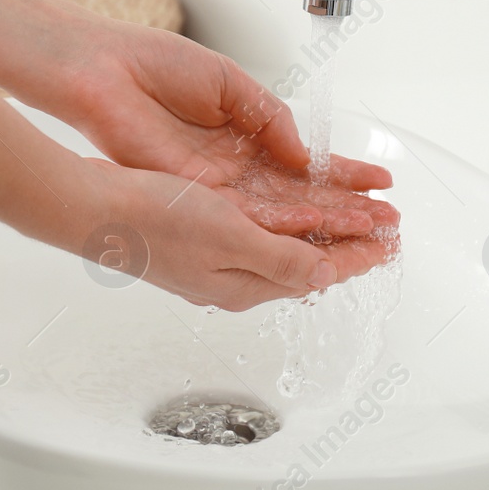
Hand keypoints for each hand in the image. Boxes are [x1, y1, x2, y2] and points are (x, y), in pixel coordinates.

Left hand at [8, 3, 396, 236]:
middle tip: (388, 220)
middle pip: (300, 198)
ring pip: (281, 214)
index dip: (343, 176)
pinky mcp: (194, 194)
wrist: (106, 70)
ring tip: (370, 231)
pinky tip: (321, 224)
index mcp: (243, 137)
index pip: (303, 167)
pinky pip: (248, 213)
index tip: (379, 182)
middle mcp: (232, 169)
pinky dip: (285, 220)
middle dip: (347, 208)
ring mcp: (215, 186)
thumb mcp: (232, 83)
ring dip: (327, 222)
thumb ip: (272, 118)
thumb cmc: (155, 65)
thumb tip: (307, 155)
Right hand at [68, 160, 393, 310]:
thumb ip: (281, 258)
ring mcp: (218, 255)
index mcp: (245, 283)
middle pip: (310, 259)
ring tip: (359, 216)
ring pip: (290, 243)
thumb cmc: (153, 222)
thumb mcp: (230, 238)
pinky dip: (294, 217)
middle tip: (388, 229)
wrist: (97, 207)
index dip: (359, 254)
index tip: (391, 242)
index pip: (318, 270)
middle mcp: (236, 274)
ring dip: (328, 228)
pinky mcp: (203, 233)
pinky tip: (299, 209)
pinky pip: (265, 229)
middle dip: (352, 243)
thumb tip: (326, 275)